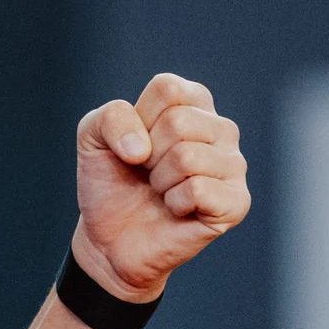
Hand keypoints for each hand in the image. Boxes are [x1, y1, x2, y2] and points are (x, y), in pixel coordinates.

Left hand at [71, 73, 248, 302]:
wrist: (110, 238)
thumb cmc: (110, 183)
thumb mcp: (92, 136)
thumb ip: (111, 117)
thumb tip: (141, 148)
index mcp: (194, 103)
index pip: (167, 89)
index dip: (137, 121)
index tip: (135, 145)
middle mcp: (221, 129)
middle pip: (178, 122)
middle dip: (148, 155)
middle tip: (148, 174)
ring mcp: (233, 166)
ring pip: (187, 157)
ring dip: (160, 181)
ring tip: (161, 191)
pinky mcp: (236, 203)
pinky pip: (198, 190)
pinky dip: (175, 203)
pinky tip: (176, 210)